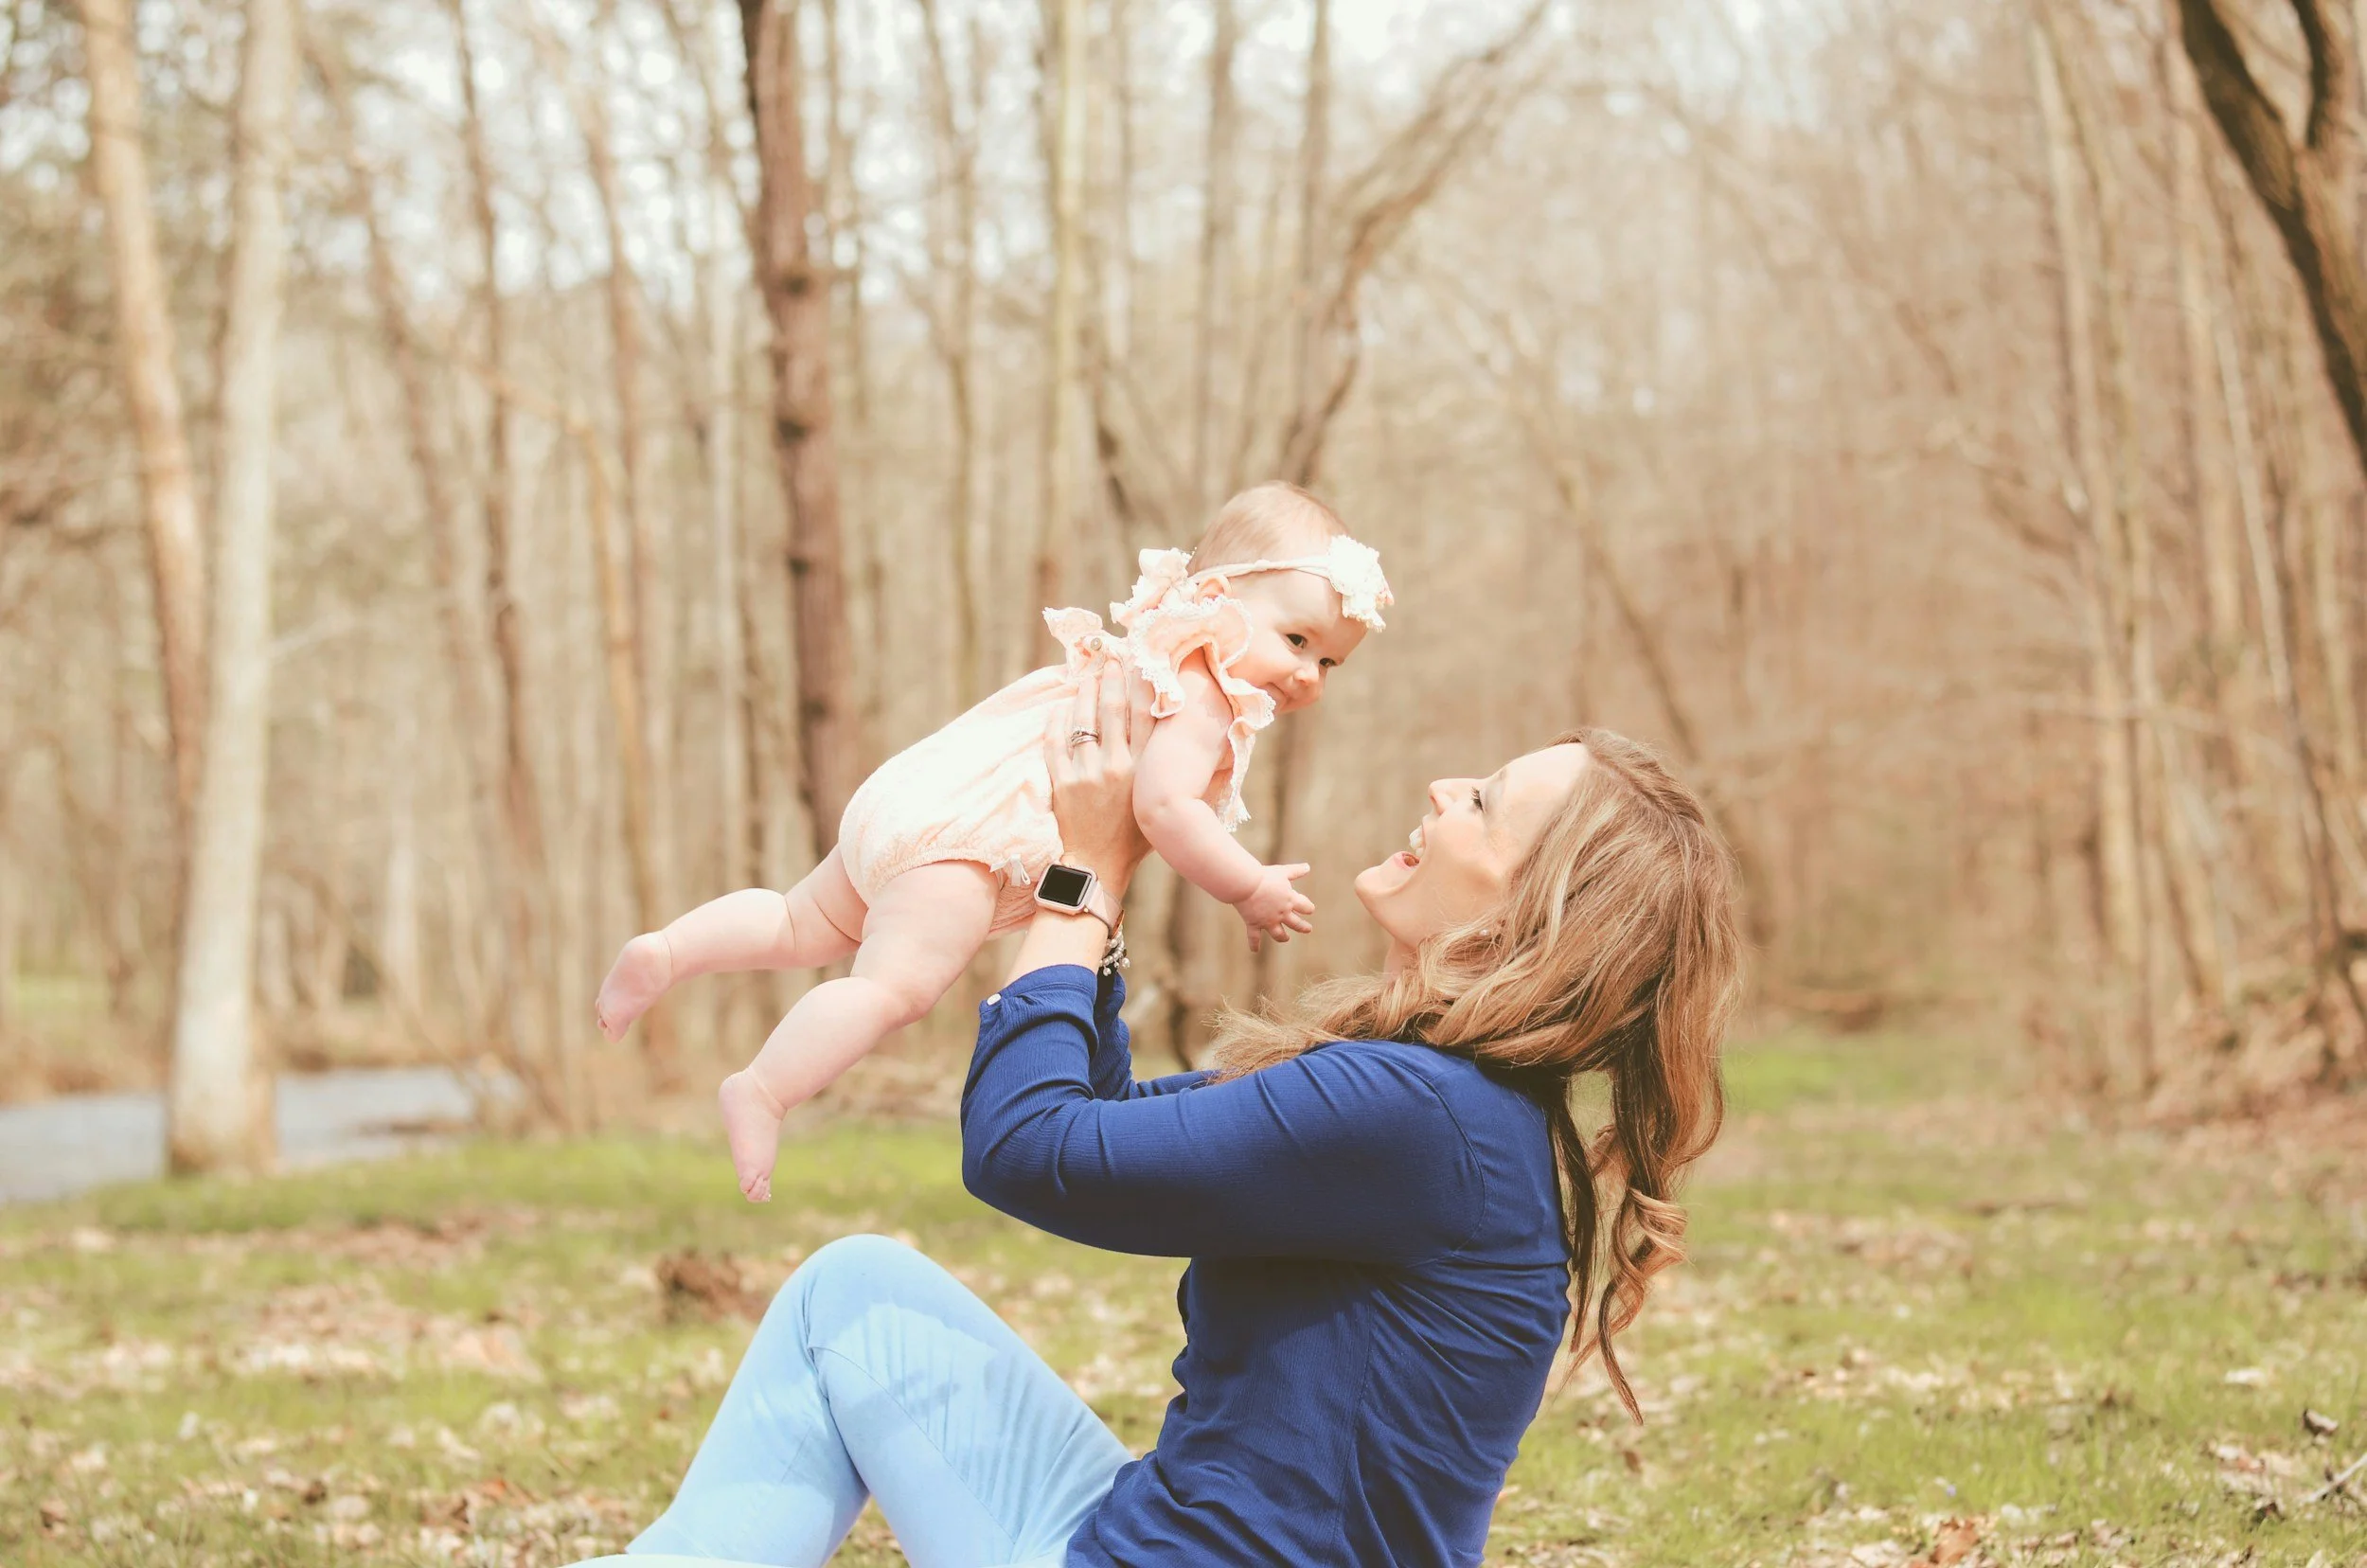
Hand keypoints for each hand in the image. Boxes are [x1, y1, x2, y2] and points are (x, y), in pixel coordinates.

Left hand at [1044, 655, 1156, 899]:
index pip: (1146, 715)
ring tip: (1086, 676)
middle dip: (1111, 680)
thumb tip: (1210, 748)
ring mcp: (1087, 774)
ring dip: (1084, 693)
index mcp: (1146, 770)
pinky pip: (1056, 743)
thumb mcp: (1164, 802)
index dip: (1142, 684)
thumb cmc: (1138, 838)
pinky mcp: (1062, 783)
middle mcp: (1118, 766)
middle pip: (1113, 710)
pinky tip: (1061, 707)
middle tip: (1109, 660)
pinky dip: (1058, 722)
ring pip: (1084, 721)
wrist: (1099, 867)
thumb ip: (1180, 775)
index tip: (1140, 663)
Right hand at [1231, 862, 1312, 952]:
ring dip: (1283, 937)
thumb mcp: (1282, 871)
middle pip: (1297, 924)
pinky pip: (1254, 937)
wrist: (1246, 884)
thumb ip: (1295, 871)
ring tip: (1286, 938)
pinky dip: (1254, 945)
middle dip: (1303, 927)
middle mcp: (1281, 913)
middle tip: (1308, 929)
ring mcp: (1268, 921)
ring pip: (1279, 934)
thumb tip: (1308, 866)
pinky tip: (1255, 951)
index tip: (1309, 908)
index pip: (1305, 907)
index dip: (1308, 908)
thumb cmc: (1264, 876)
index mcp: (1290, 900)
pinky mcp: (1254, 923)